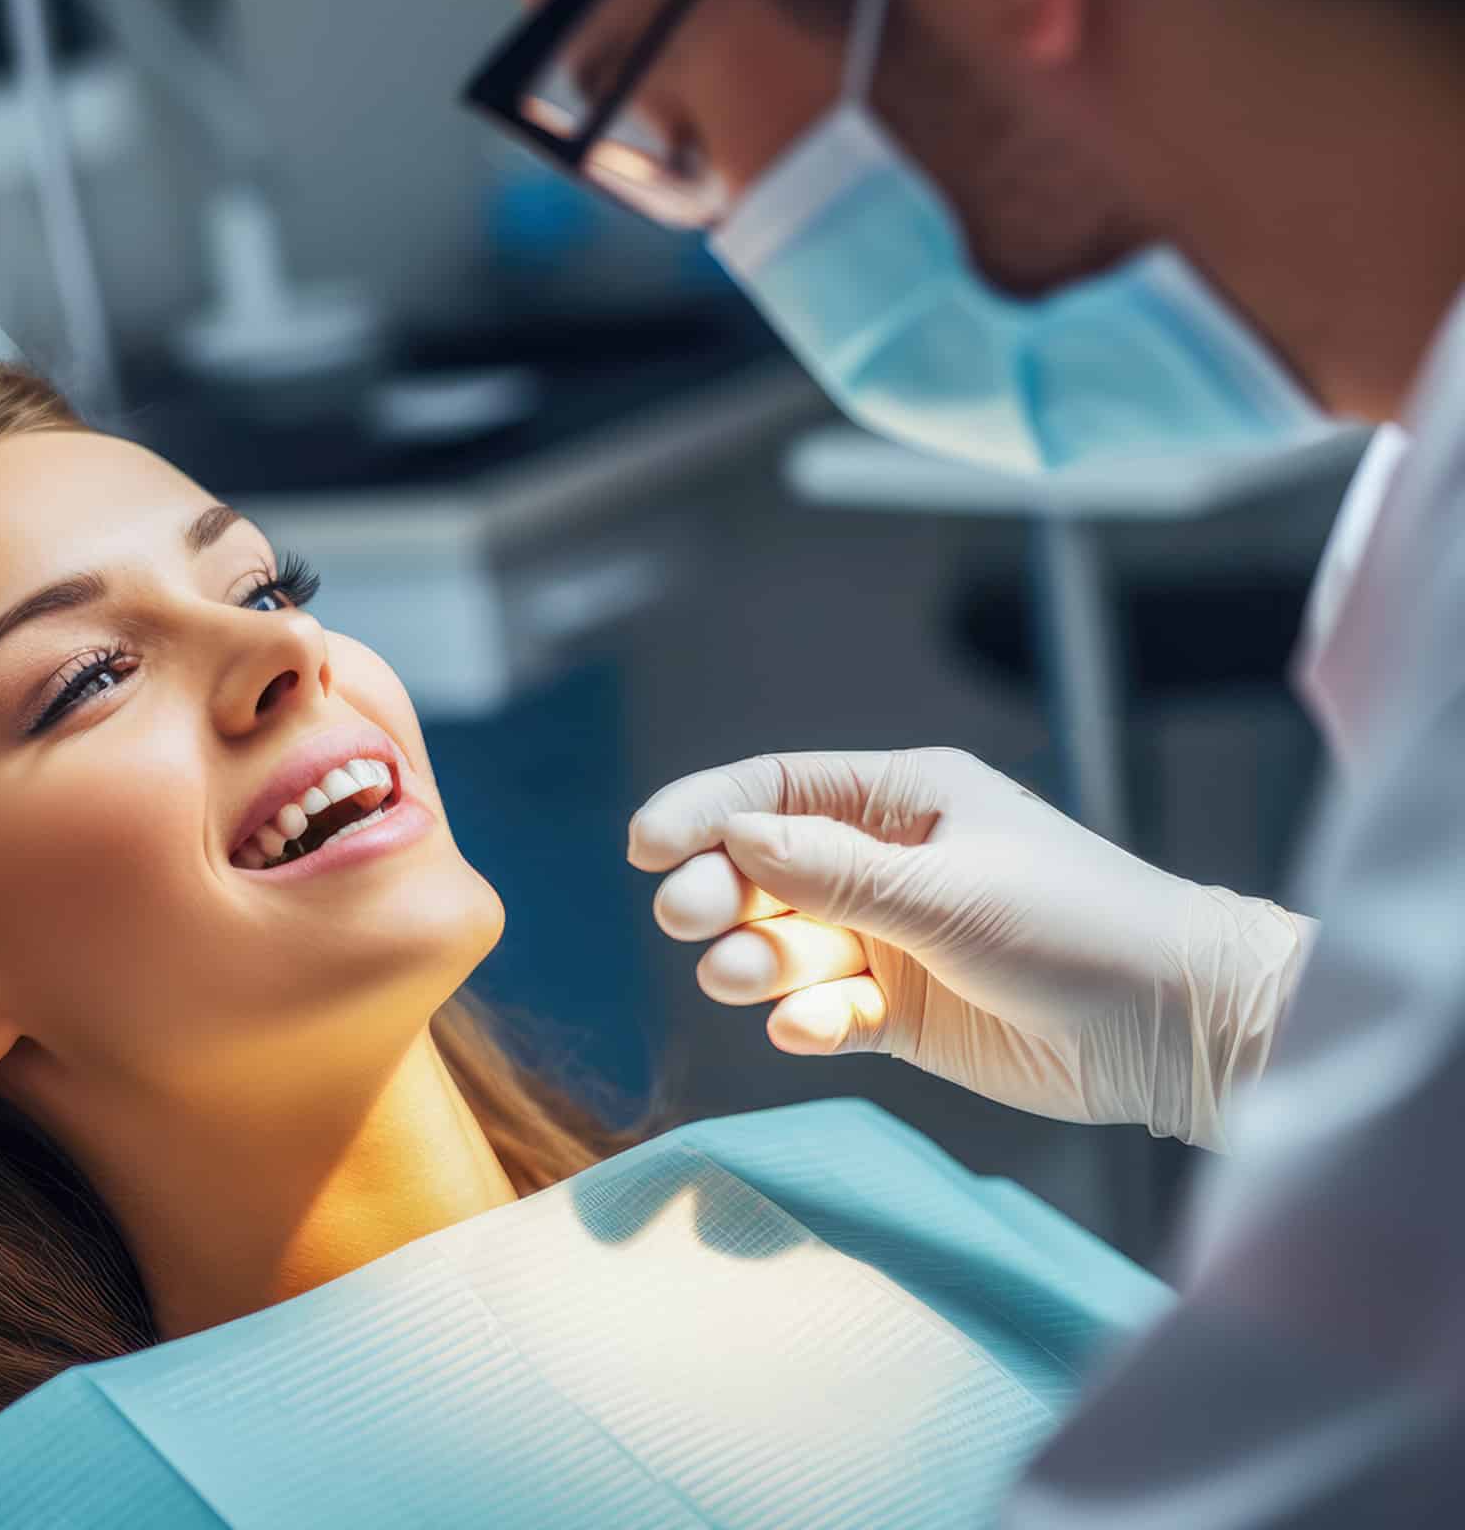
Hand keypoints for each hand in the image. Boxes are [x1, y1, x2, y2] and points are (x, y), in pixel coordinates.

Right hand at [628, 748, 1310, 1149]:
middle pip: (761, 868)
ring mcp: (891, 941)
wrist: (1175, 1030)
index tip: (645, 847)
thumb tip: (733, 835)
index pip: (775, 790)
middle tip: (689, 917)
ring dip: (754, 959)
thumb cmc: (1077, 927)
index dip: (704, 811)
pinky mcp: (902, 1015)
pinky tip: (811, 1027)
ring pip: (784, 943)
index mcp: (903, 800)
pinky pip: (823, 1012)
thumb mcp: (949, 889)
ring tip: (743, 978)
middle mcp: (886, 863)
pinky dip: (807, 1020)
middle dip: (719, 890)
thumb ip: (835, 870)